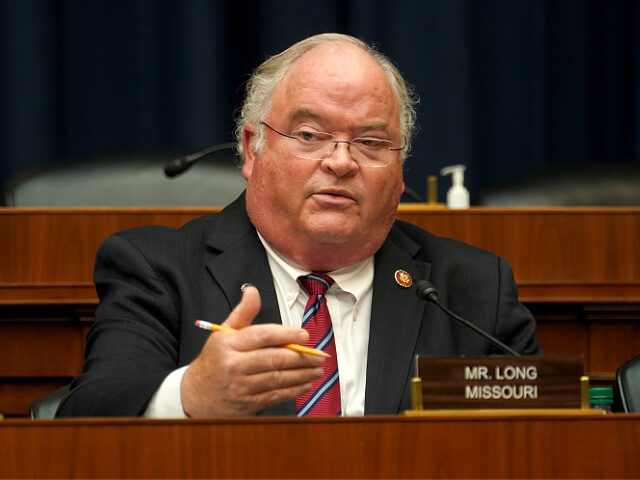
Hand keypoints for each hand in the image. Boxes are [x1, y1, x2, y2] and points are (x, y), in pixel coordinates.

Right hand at [181, 285, 324, 416]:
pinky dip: (294, 390)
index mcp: (228, 344)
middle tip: (319, 355)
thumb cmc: (214, 360)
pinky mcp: (247, 403)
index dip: (286, 334)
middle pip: (274, 359)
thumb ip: (242, 312)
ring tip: (317, 369)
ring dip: (303, 374)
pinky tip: (306, 384)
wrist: (194, 395)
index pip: (262, 335)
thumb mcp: (222, 333)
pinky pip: (276, 395)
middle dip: (302, 357)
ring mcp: (241, 386)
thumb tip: (253, 291)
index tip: (304, 335)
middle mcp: (234, 365)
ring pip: (278, 379)